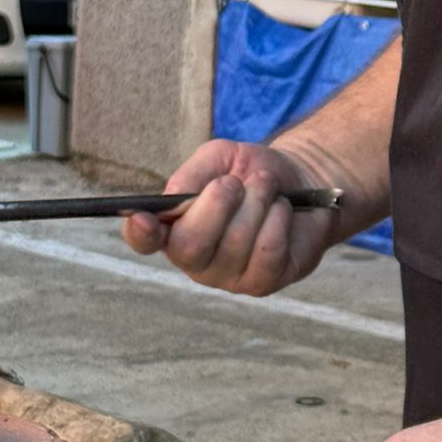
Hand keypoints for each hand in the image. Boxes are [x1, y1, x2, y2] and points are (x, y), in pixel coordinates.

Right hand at [120, 139, 338, 295]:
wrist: (302, 181)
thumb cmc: (250, 173)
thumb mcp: (220, 158)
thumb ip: (194, 174)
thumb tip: (175, 197)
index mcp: (173, 227)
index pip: (144, 240)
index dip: (139, 234)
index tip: (143, 219)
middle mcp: (194, 259)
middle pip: (189, 245)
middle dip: (217, 204)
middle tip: (236, 182)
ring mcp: (227, 276)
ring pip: (235, 243)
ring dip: (256, 201)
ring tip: (266, 186)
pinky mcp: (262, 283)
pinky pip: (267, 251)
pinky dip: (277, 217)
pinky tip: (281, 209)